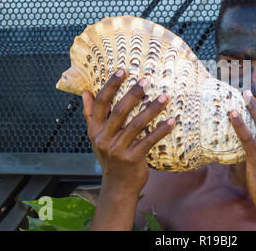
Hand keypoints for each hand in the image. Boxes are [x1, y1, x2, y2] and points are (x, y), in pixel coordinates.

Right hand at [82, 68, 174, 195]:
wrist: (117, 185)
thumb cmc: (109, 156)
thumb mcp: (96, 136)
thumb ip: (90, 114)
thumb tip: (84, 92)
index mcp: (94, 129)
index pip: (101, 102)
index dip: (111, 85)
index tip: (122, 70)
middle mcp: (103, 138)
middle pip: (119, 110)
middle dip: (134, 93)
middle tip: (147, 80)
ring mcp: (117, 149)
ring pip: (136, 124)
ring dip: (152, 109)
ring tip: (165, 97)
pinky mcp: (132, 159)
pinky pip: (148, 141)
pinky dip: (160, 130)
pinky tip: (171, 121)